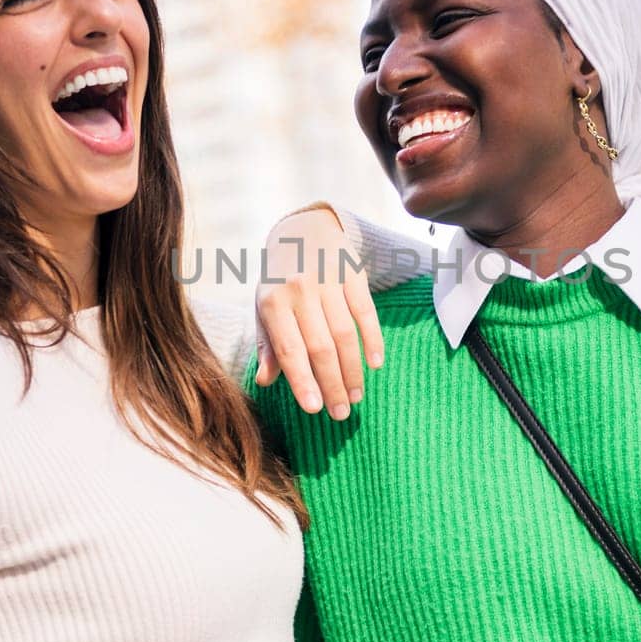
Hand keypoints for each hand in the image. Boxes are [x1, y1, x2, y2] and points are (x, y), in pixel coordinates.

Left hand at [255, 207, 384, 418]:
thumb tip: (266, 381)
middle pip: (320, 348)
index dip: (302, 382)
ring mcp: (328, 281)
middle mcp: (300, 291)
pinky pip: (366, 312)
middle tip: (341, 413)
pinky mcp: (353, 273)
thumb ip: (268, 344)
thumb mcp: (265, 307)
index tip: (314, 410)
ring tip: (356, 395)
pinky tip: (375, 364)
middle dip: (332, 384)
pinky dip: (373, 340)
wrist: (303, 229)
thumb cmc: (280, 280)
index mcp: (273, 303)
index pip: (289, 350)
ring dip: (353, 370)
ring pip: (345, 335)